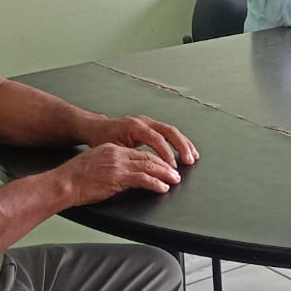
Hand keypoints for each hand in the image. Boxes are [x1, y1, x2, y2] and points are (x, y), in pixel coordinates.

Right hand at [55, 143, 183, 205]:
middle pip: (148, 157)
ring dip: (165, 174)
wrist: (63, 182)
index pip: (139, 152)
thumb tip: (122, 174)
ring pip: (149, 166)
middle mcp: (117, 153)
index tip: (165, 164)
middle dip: (165, 165)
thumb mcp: (95, 164)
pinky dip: (155, 183)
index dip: (156, 158)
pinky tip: (163, 188)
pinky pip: (142, 179)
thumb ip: (110, 165)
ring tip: (174, 180)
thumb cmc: (74, 178)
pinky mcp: (117, 176)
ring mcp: (118, 164)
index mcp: (112, 149)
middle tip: (176, 172)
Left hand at [81, 114, 198, 165]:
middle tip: (189, 161)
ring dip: (184, 144)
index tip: (172, 167)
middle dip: (181, 147)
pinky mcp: (151, 126)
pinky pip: (168, 132)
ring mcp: (148, 122)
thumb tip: (144, 169)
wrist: (97, 128)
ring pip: (172, 131)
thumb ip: (129, 157)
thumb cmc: (102, 139)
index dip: (166, 154)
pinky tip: (186, 151)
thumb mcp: (113, 150)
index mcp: (135, 126)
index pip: (156, 139)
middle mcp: (144, 122)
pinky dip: (179, 142)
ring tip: (193, 156)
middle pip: (169, 131)